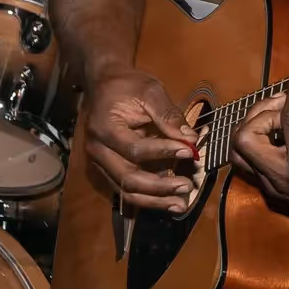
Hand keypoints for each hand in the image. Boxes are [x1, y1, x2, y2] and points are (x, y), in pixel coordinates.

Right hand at [82, 65, 199, 213]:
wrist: (104, 85)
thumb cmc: (126, 86)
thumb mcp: (149, 91)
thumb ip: (168, 115)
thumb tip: (190, 139)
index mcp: (105, 129)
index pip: (135, 149)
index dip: (163, 152)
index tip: (189, 151)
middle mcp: (98, 151)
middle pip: (128, 178)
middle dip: (160, 187)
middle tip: (186, 186)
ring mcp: (100, 164)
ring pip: (126, 191)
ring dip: (155, 200)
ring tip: (180, 203)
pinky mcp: (107, 170)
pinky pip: (126, 190)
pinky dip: (149, 197)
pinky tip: (170, 199)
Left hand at [230, 60, 288, 237]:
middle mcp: (282, 179)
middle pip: (244, 138)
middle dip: (261, 112)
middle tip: (285, 103)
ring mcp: (273, 187)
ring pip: (238, 151)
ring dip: (253, 126)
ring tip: (277, 115)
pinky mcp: (271, 189)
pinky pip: (248, 161)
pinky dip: (257, 140)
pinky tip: (277, 131)